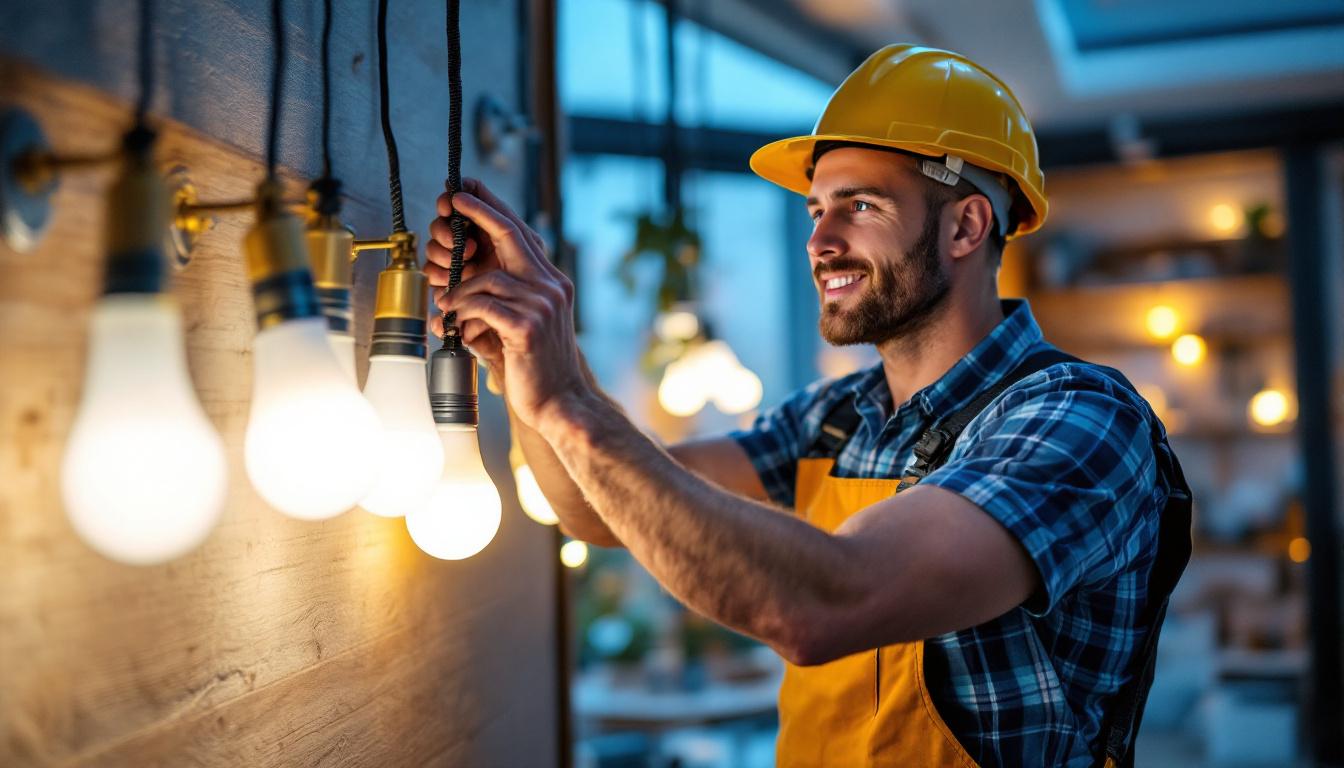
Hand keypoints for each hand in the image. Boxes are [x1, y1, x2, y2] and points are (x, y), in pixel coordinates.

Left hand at [426, 178, 585, 428]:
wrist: (560, 402)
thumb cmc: (537, 367)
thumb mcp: (524, 323)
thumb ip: (504, 299)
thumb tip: (464, 283)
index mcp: (552, 283)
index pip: (522, 235)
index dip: (494, 210)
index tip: (469, 193)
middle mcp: (551, 287)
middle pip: (511, 235)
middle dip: (478, 213)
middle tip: (452, 199)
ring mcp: (542, 305)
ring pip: (487, 278)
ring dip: (459, 291)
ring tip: (447, 306)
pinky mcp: (527, 326)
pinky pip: (483, 304)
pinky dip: (463, 311)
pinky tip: (456, 322)